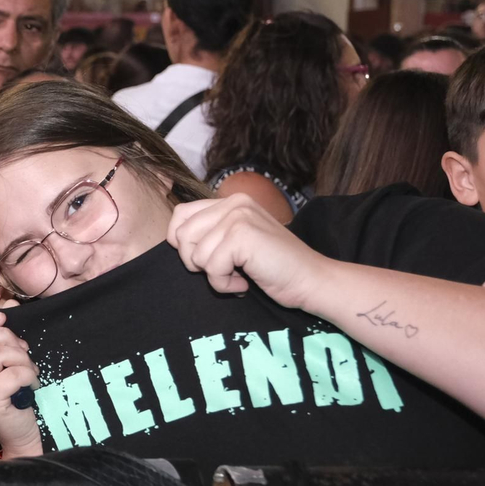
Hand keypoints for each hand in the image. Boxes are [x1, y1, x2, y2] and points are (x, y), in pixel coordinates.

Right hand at [0, 312, 42, 457]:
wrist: (17, 436)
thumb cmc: (8, 400)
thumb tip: (1, 316)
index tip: (2, 318)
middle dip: (7, 338)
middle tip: (22, 350)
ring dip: (21, 357)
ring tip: (28, 368)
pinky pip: (13, 372)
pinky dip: (28, 374)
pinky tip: (31, 383)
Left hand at [166, 195, 328, 309]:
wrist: (311, 280)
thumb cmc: (273, 266)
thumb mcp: (237, 241)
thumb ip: (211, 232)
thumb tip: (173, 238)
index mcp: (231, 201)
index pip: (180, 215)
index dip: (181, 243)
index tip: (203, 259)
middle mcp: (234, 203)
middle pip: (181, 236)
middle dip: (196, 263)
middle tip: (224, 270)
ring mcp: (239, 217)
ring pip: (195, 254)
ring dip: (214, 276)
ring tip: (239, 276)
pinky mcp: (242, 236)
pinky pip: (211, 268)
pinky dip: (224, 284)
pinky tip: (245, 283)